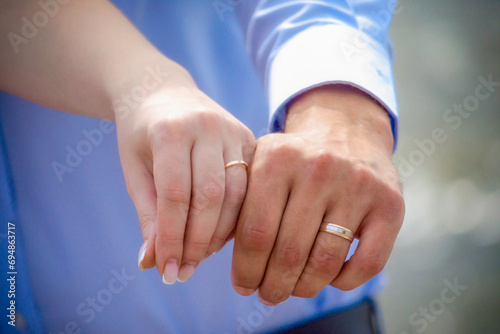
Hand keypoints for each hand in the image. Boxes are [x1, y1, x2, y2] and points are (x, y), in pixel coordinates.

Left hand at [116, 77, 254, 283]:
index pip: (175, 195)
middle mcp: (207, 126)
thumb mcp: (134, 169)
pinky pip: (250, 186)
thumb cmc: (142, 134)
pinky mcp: (251, 138)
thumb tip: (153, 262)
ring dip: (219, 234)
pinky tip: (220, 235)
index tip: (166, 272)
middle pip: (211, 197)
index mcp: (170, 130)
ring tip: (199, 257)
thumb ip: (147, 213)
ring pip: (237, 194)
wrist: (162, 91)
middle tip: (183, 272)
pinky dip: (236, 216)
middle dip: (197, 242)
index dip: (171, 239)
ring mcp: (233, 130)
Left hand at [231, 85, 404, 304]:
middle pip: (288, 252)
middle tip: (267, 295)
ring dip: (304, 288)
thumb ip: (240, 202)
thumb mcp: (262, 163)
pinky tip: (328, 279)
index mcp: (278, 159)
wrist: (346, 130)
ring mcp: (358, 185)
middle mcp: (319, 168)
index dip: (245, 270)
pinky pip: (366, 264)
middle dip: (272, 286)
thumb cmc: (296, 159)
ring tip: (292, 290)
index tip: (242, 286)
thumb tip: (216, 253)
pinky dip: (343, 282)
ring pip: (324, 262)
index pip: (255, 233)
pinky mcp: (390, 204)